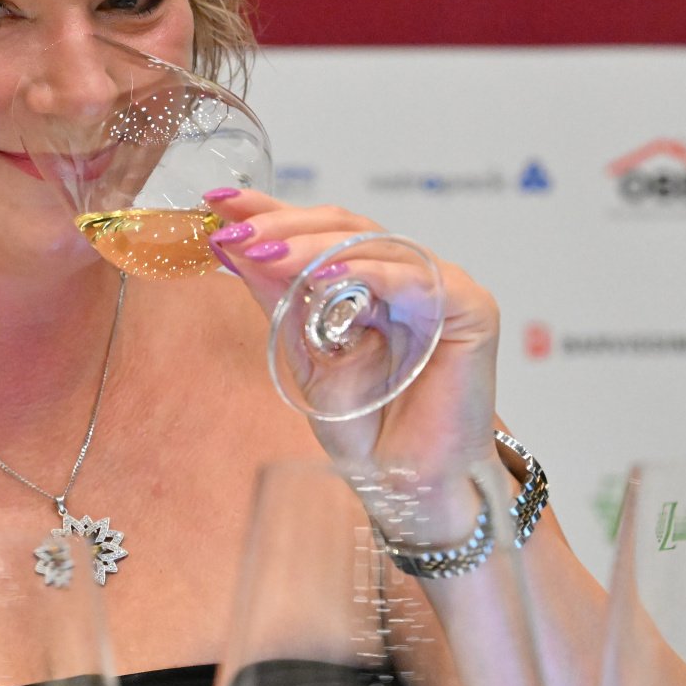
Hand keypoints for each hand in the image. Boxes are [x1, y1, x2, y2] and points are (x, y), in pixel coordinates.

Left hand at [207, 191, 500, 534]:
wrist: (404, 484)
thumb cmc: (365, 423)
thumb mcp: (303, 350)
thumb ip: (278, 297)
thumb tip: (232, 246)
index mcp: (368, 280)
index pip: (317, 230)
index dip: (269, 209)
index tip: (217, 201)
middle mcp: (406, 274)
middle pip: (343, 227)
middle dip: (283, 225)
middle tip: (237, 232)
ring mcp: (439, 286)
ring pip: (372, 244)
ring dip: (310, 246)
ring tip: (263, 251)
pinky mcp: (469, 308)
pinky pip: (412, 278)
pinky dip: (365, 273)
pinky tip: (321, 278)